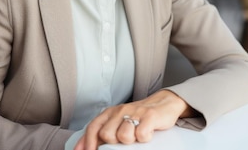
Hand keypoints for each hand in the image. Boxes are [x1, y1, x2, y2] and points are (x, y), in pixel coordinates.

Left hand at [74, 90, 191, 149]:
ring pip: (123, 136)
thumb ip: (104, 132)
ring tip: (136, 136)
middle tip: (123, 140)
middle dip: (113, 142)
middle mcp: (120, 111)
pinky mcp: (149, 116)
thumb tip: (84, 148)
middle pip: (106, 134)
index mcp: (110, 113)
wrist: (164, 102)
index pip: (93, 128)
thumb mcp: (119, 121)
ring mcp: (135, 113)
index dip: (87, 143)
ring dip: (130, 140)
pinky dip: (144, 138)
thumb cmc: (139, 116)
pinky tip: (147, 133)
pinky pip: (141, 135)